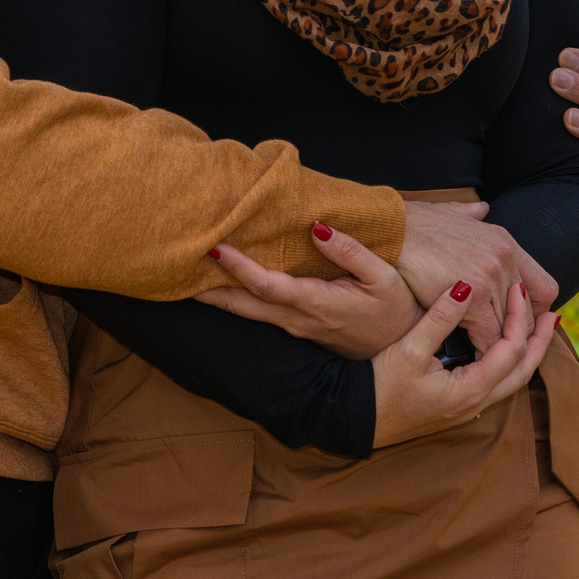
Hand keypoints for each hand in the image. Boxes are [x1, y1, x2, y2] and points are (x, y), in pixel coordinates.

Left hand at [196, 222, 419, 358]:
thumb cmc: (396, 310)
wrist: (403, 350)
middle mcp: (298, 320)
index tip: (215, 248)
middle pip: (244, 306)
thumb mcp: (382, 278)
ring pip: (247, 313)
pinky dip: (237, 299)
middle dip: (209, 290)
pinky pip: (259, 313)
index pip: (268, 287)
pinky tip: (223, 286)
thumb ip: (350, 252)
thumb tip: (316, 227)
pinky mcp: (297, 329)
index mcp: (317, 305)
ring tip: (189, 275)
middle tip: (175, 270)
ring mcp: (295, 329)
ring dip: (219, 296)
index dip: (240, 269)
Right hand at [371, 278, 555, 448]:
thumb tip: (465, 288)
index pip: (511, 350)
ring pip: (513, 380)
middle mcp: (477, 402)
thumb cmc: (381, 385)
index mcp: (470, 389)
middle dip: (539, 341)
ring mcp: (469, 408)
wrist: (358, 419)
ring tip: (538, 329)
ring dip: (529, 353)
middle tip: (552, 313)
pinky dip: (511, 361)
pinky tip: (506, 347)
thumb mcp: (409, 348)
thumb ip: (441, 318)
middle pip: (523, 371)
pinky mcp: (460, 406)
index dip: (519, 318)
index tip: (517, 289)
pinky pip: (499, 382)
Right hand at [392, 200, 556, 347]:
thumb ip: (471, 213)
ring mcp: (491, 278)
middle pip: (527, 313)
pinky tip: (470, 354)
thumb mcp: (450, 211)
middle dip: (514, 333)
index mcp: (504, 241)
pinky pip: (488, 336)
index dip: (535, 310)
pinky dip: (481, 349)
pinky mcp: (472, 298)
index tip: (517, 321)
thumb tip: (482, 208)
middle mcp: (505, 259)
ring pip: (509, 328)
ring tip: (485, 358)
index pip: (545, 287)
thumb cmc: (411, 223)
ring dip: (497, 345)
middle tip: (499, 348)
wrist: (389, 228)